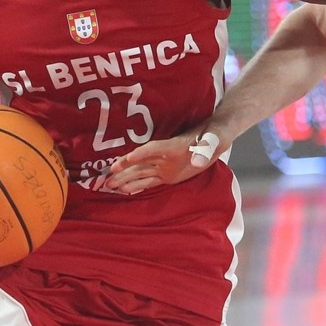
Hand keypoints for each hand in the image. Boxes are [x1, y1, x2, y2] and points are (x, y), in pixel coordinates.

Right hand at [103, 131, 223, 193]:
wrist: (217, 136)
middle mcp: (165, 156)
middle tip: (108, 177)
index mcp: (175, 146)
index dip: (141, 154)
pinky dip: (136, 186)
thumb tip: (198, 160)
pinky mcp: (168, 175)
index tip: (127, 159)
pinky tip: (124, 190)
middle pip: (141, 163)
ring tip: (109, 186)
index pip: (154, 149)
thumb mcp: (214, 139)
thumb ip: (206, 149)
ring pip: (141, 173)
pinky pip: (149, 181)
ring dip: (125, 179)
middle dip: (125, 169)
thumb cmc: (216, 134)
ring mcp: (164, 165)